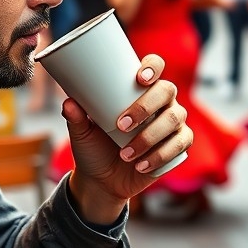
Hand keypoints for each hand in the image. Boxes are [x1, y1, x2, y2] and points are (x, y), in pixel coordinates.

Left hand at [64, 54, 192, 221]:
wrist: (102, 181)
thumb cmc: (94, 147)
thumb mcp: (82, 133)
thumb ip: (75, 117)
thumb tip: (68, 103)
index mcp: (141, 88)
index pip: (155, 66)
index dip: (152, 67)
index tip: (139, 79)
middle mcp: (162, 101)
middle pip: (167, 91)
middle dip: (145, 107)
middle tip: (121, 126)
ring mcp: (173, 122)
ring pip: (173, 119)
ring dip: (149, 137)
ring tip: (125, 154)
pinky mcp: (178, 145)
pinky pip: (179, 144)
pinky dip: (160, 156)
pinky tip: (142, 165)